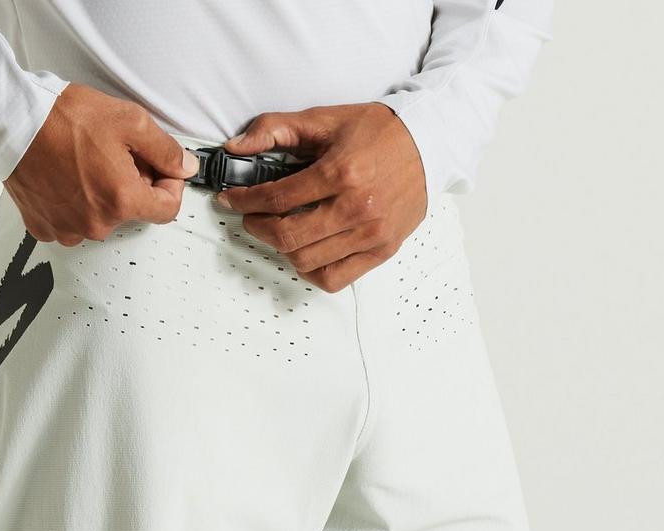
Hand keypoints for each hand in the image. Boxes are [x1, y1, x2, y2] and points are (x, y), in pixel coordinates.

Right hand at [5, 84, 199, 245]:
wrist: (11, 121)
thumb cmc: (63, 118)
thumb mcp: (129, 121)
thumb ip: (165, 149)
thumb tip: (184, 167)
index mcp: (121, 200)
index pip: (167, 210)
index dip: (169, 186)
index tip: (160, 169)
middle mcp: (96, 223)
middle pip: (131, 211)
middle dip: (131, 184)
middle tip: (113, 153)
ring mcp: (67, 229)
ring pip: (101, 217)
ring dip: (101, 195)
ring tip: (85, 162)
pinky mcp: (44, 227)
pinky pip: (71, 221)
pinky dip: (73, 202)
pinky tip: (64, 176)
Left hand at [218, 102, 427, 292]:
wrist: (430, 142)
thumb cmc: (378, 130)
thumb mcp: (325, 118)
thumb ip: (276, 128)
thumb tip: (236, 147)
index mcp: (341, 172)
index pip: (277, 198)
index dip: (245, 201)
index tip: (233, 200)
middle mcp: (357, 207)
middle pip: (288, 237)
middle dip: (258, 228)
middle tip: (252, 217)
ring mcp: (372, 233)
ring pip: (306, 261)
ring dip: (282, 248)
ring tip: (280, 230)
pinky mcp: (383, 249)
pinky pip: (335, 278)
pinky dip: (312, 271)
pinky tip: (306, 251)